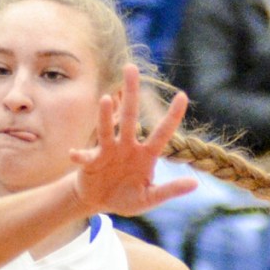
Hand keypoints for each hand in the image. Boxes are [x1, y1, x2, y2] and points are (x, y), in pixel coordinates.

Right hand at [68, 65, 197, 214]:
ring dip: (105, 116)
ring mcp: (108, 152)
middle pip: (130, 117)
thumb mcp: (150, 198)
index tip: (183, 95)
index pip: (162, 133)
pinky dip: (79, 156)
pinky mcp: (90, 161)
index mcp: (145, 155)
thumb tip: (195, 185)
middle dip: (131, 93)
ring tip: (105, 100)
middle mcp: (127, 146)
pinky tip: (74, 155)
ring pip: (107, 130)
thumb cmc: (127, 197)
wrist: (99, 202)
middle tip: (131, 67)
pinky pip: (84, 157)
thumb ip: (170, 191)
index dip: (172, 116)